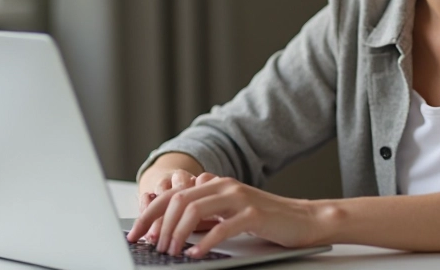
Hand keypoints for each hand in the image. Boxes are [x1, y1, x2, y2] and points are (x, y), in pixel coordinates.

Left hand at [127, 177, 320, 258]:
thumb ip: (204, 214)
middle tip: (152, 246)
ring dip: (177, 234)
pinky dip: (204, 243)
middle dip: (158, 225)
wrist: (304, 219)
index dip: (149, 212)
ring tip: (172, 252)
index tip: (135, 232)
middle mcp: (224, 186)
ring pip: (194, 210)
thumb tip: (169, 226)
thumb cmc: (266, 219)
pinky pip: (222, 227)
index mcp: (216, 184)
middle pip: (178, 200)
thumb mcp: (229, 213)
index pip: (172, 193)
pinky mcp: (254, 214)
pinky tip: (196, 255)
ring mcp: (239, 198)